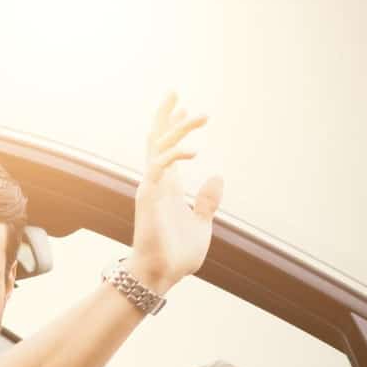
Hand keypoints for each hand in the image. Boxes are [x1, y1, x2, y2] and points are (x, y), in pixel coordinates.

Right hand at [126, 93, 223, 292]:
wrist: (160, 275)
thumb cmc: (176, 255)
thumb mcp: (201, 224)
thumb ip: (206, 201)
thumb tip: (217, 176)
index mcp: (166, 188)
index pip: (165, 150)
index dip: (172, 127)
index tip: (183, 106)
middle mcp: (155, 183)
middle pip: (155, 140)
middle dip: (164, 116)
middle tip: (174, 91)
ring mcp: (150, 188)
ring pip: (159, 147)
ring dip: (179, 128)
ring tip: (201, 113)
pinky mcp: (149, 197)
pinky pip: (161, 167)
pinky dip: (176, 155)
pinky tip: (196, 150)